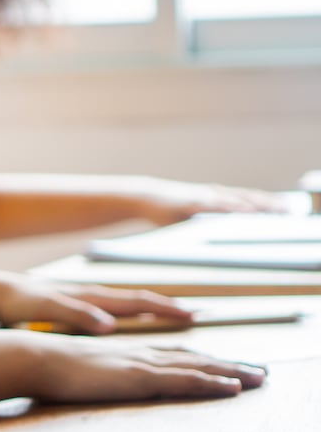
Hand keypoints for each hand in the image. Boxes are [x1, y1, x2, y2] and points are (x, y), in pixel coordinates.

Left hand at [0, 273, 189, 334]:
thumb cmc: (19, 302)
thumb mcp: (45, 309)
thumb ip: (75, 315)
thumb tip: (109, 325)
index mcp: (91, 297)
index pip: (138, 301)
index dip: (166, 309)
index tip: (192, 316)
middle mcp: (94, 295)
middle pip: (141, 299)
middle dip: (170, 307)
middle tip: (198, 316)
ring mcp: (87, 299)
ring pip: (130, 303)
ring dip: (156, 309)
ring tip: (178, 317)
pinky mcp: (78, 305)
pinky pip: (116, 308)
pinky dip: (135, 313)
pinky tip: (138, 322)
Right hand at [25, 332, 264, 402]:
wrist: (33, 357)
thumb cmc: (46, 368)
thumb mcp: (75, 373)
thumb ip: (90, 376)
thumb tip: (91, 383)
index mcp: (123, 353)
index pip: (170, 356)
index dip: (198, 361)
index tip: (221, 366)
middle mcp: (138, 353)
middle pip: (191, 357)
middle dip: (225, 364)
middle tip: (256, 372)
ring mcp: (140, 363)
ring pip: (197, 366)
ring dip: (230, 372)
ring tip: (257, 377)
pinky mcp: (139, 376)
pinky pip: (185, 380)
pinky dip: (211, 382)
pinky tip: (232, 387)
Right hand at [137, 179, 289, 224]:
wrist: (143, 198)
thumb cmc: (166, 210)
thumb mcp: (189, 218)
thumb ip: (206, 222)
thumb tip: (219, 237)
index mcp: (214, 199)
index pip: (246, 200)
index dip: (265, 204)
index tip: (284, 209)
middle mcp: (214, 194)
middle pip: (248, 197)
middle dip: (269, 203)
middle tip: (289, 210)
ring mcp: (205, 196)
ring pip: (238, 199)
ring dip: (259, 203)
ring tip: (277, 209)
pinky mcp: (195, 200)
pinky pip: (220, 204)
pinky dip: (236, 206)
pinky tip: (248, 210)